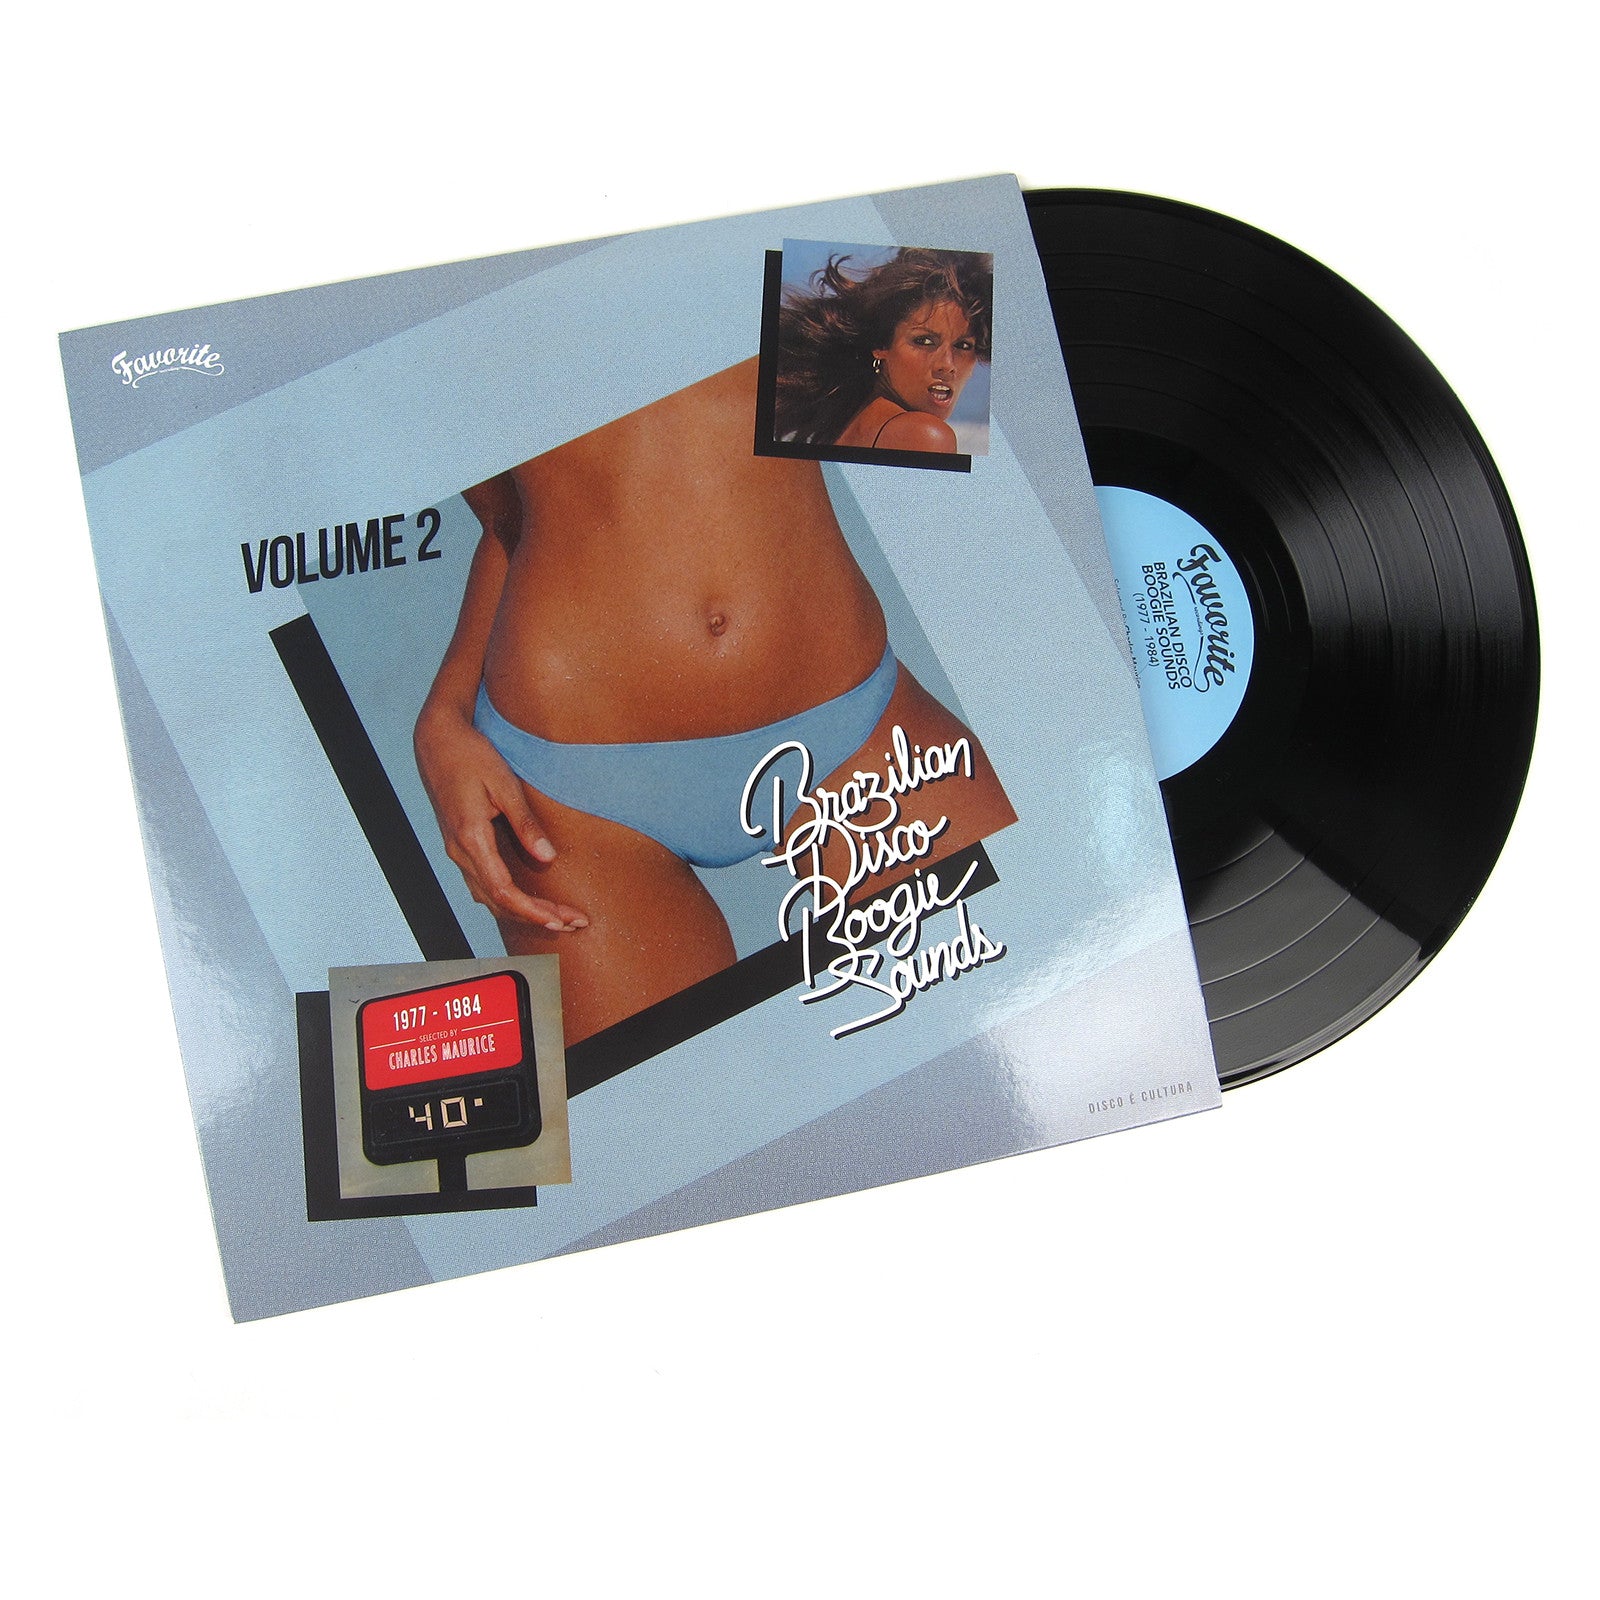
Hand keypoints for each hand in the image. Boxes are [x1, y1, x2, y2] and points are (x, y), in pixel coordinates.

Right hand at [414, 701, 587, 932]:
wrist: (437, 739)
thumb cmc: (471, 756)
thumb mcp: (504, 785)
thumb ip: (525, 824)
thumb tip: (548, 857)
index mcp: (471, 838)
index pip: (503, 891)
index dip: (533, 911)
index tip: (560, 921)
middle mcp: (460, 851)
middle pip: (498, 902)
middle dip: (536, 917)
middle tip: (573, 924)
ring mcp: (457, 850)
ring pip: (488, 897)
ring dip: (523, 912)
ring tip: (558, 918)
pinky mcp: (460, 845)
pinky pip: (483, 883)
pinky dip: (507, 899)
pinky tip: (528, 902)